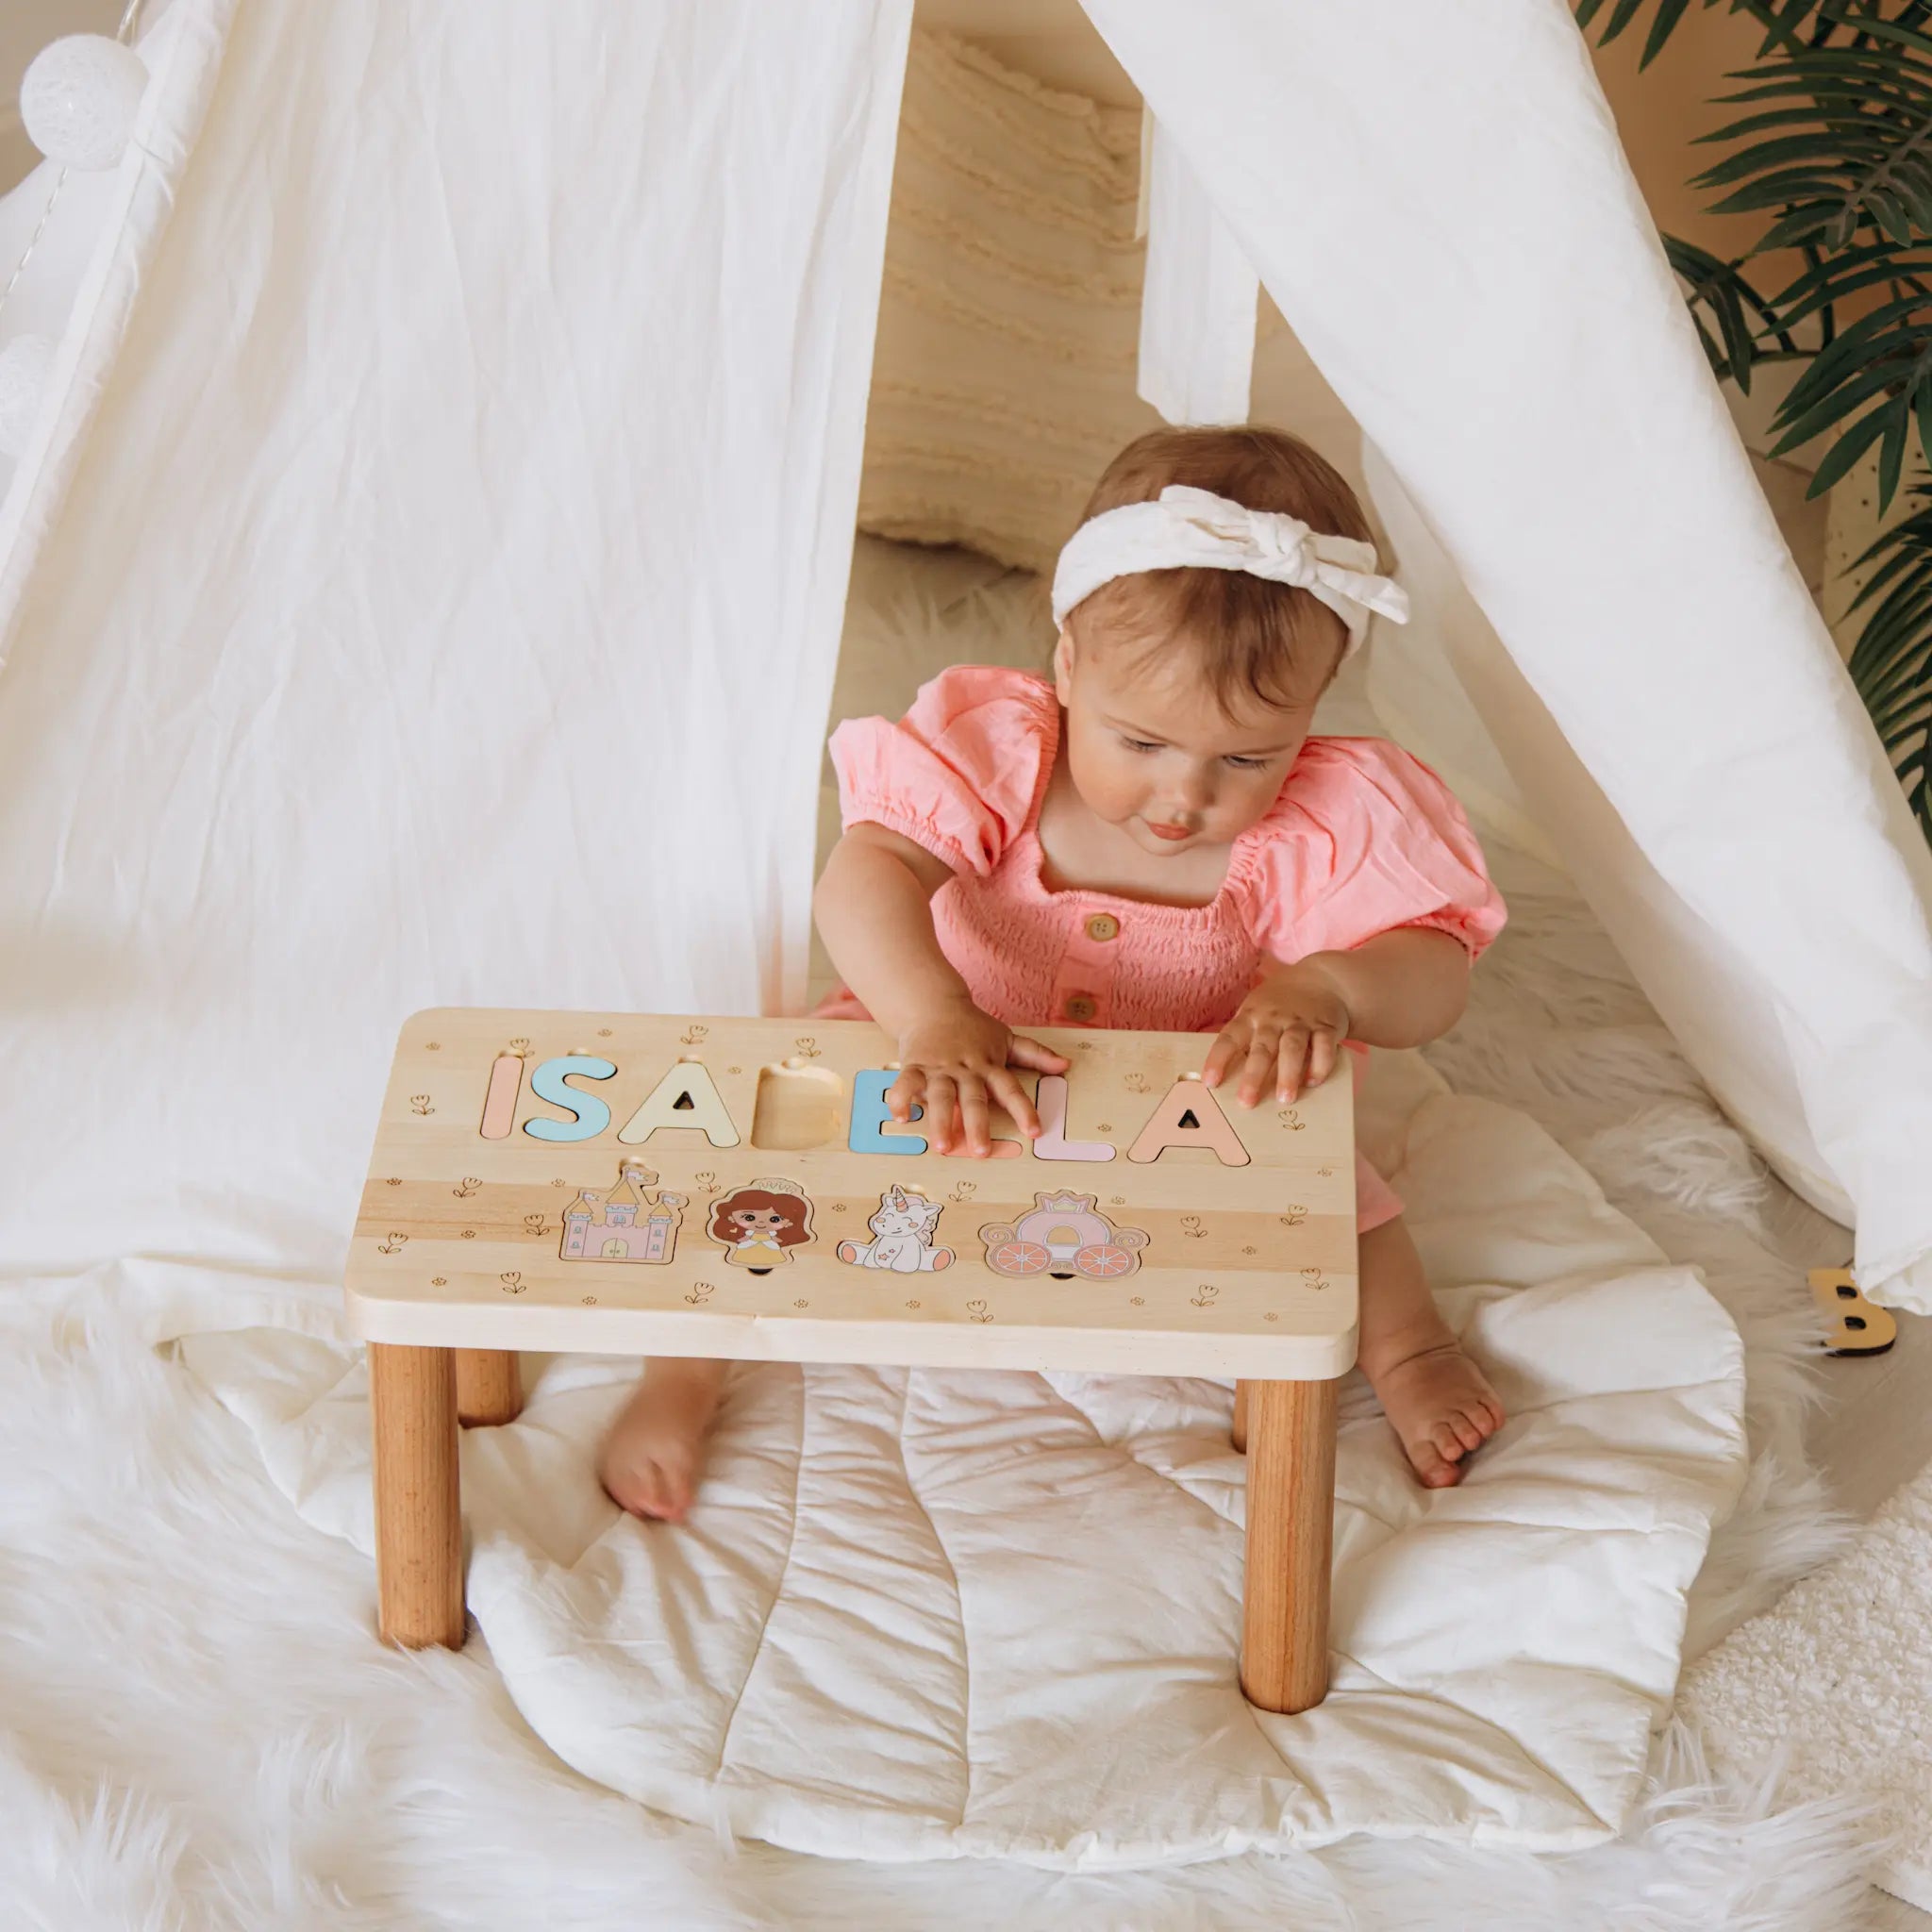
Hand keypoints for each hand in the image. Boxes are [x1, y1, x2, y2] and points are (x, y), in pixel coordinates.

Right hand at [887, 997, 1069, 1156]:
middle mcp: (965, 1069)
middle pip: (974, 1099)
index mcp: (989, 1065)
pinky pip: (906, 1083)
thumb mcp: (1006, 1038)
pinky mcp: (915, 1065)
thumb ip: (1034, 1054)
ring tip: (943, 1146)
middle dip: (978, 1126)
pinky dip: (902, 1099)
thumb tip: (1064, 1066)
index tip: (1034, 1131)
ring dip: (941, 1121)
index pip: (1010, 1089)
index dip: (1023, 1110)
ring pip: (942, 1096)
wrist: (933, 1004)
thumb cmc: (972, 1027)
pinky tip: (903, 1117)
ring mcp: (939, 1068)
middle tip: (981, 1152)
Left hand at [1202, 960, 1351, 1106]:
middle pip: (1262, 1049)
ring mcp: (1300, 1022)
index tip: (1210, 1082)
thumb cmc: (1279, 1004)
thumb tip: (1226, 1075)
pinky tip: (1313, 1081)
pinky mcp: (1325, 1027)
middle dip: (1253, 1077)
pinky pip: (1324, 1047)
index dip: (1218, 1059)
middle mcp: (1273, 1019)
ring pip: (1292, 1048)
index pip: (1229, 1038)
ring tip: (1285, 1098)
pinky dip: (1319, 1065)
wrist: (1321, 979)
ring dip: (1288, 1074)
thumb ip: (1243, 1038)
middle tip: (1247, 1102)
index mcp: (1250, 1016)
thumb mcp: (1254, 1011)